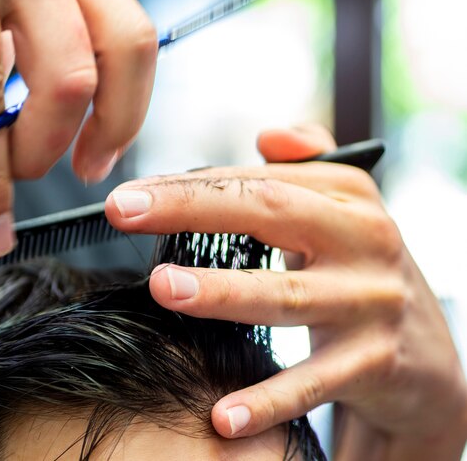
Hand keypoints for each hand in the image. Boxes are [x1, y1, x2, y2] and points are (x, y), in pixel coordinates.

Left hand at [105, 127, 466, 459]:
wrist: (427, 354)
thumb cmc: (361, 272)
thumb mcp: (347, 212)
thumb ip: (310, 166)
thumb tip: (268, 135)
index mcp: (348, 197)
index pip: (257, 180)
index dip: (189, 184)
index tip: (128, 195)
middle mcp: (365, 240)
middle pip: (269, 213)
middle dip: (191, 210)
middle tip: (123, 213)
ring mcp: (370, 302)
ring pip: (286, 295)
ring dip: (222, 293)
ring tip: (163, 288)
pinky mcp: (375, 363)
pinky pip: (312, 383)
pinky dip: (268, 398)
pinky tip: (222, 415)